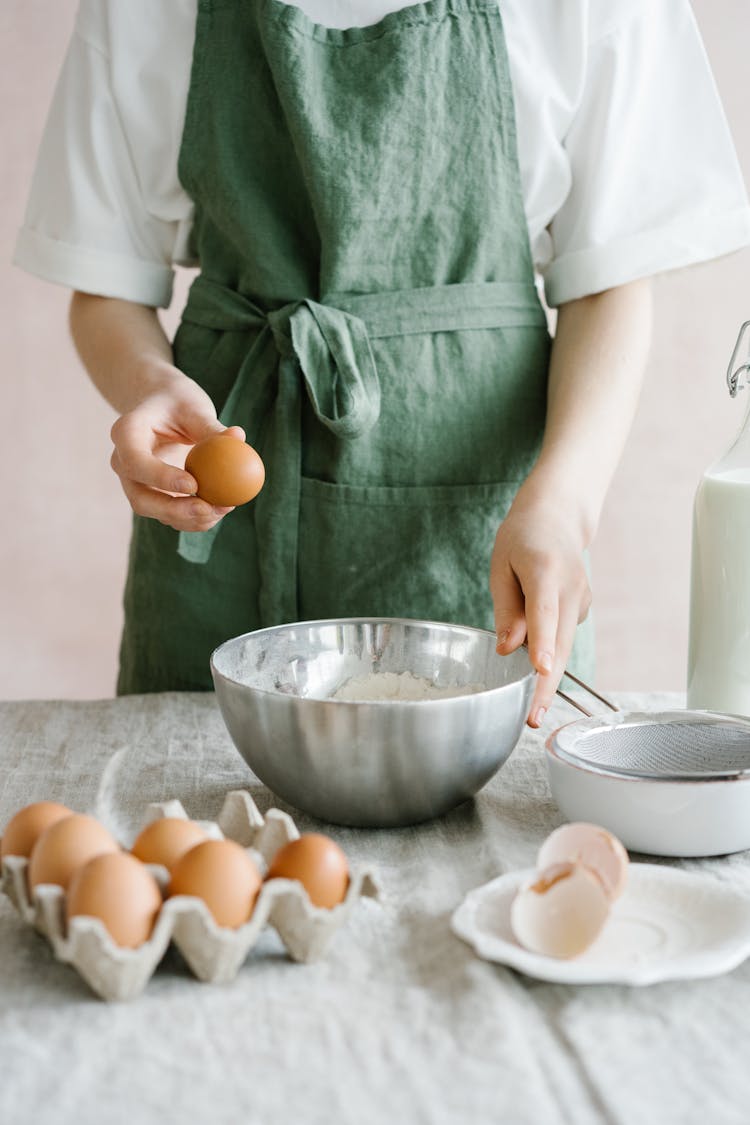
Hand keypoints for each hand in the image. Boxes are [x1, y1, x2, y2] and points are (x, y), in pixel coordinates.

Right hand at [109, 365, 245, 531]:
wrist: (161, 407)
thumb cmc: (177, 401)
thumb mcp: (193, 407)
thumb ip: (212, 426)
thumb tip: (238, 438)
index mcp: (126, 432)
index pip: (135, 461)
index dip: (161, 478)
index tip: (193, 485)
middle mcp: (123, 462)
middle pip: (140, 498)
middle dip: (174, 510)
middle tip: (207, 509)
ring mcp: (134, 483)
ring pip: (155, 512)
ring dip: (189, 518)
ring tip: (224, 508)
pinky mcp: (151, 496)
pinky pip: (169, 515)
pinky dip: (194, 519)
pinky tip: (220, 509)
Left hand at [490, 492, 591, 727]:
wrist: (557, 517)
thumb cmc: (521, 539)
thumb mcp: (501, 567)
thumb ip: (506, 609)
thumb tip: (507, 649)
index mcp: (544, 569)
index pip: (543, 611)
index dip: (542, 643)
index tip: (540, 670)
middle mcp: (570, 585)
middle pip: (560, 641)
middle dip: (547, 682)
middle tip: (532, 717)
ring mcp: (583, 597)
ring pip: (565, 645)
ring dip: (550, 678)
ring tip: (533, 711)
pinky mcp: (585, 606)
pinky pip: (564, 635)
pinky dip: (551, 651)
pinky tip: (536, 652)